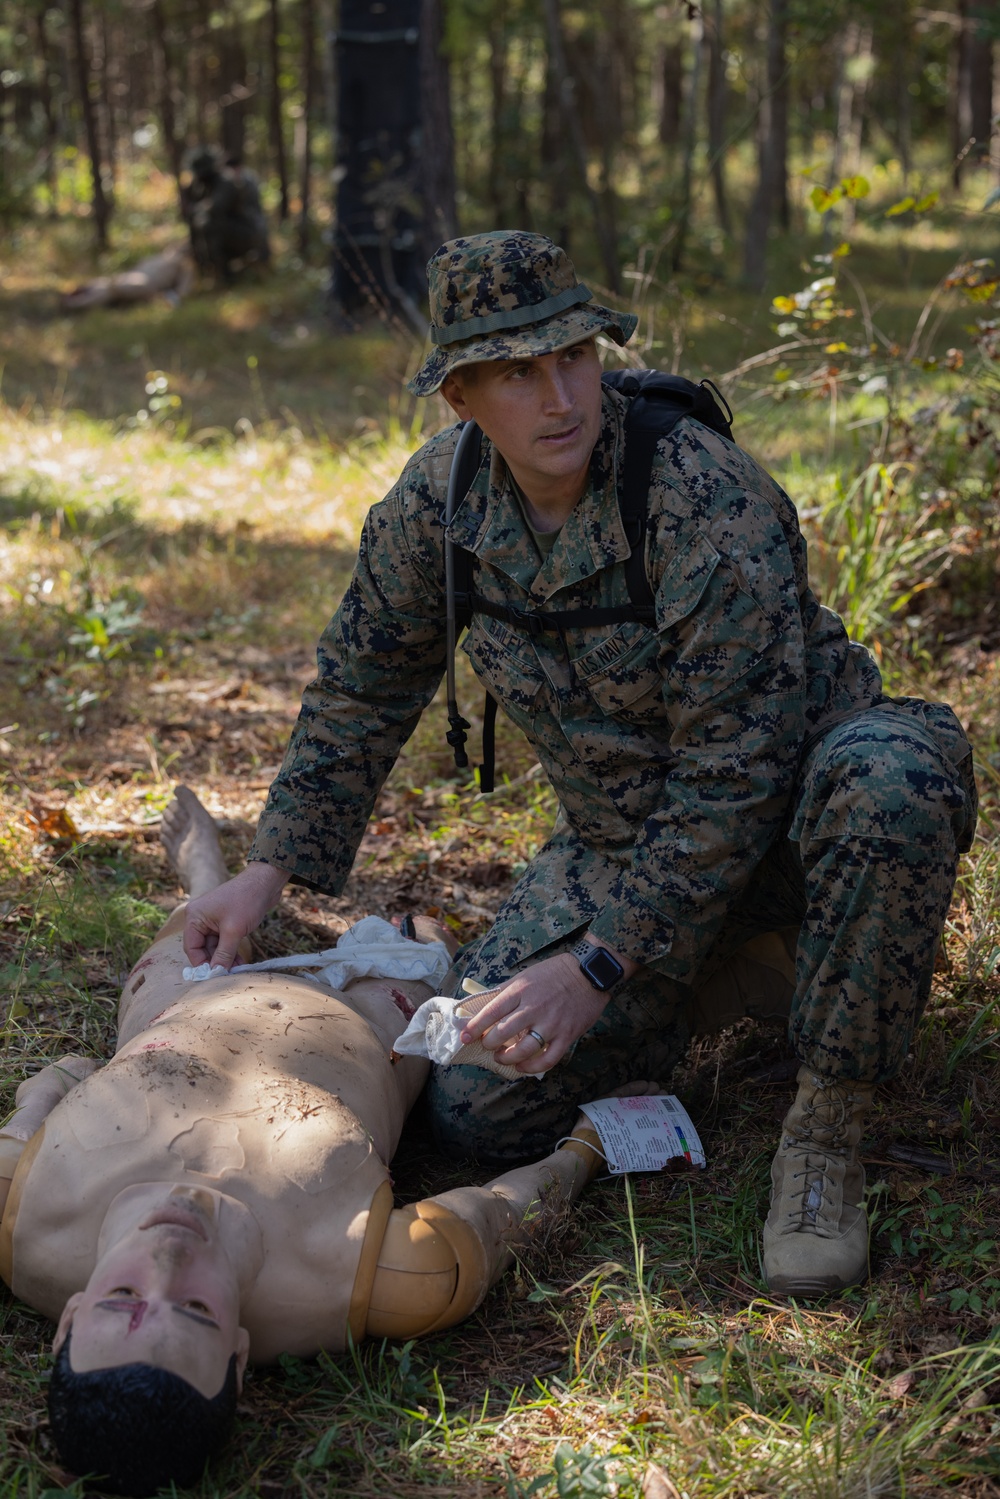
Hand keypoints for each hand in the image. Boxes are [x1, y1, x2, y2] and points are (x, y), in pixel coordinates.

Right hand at [183, 862, 288, 968]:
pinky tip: (240, 962)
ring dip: (225, 958)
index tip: (213, 977)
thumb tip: (216, 973)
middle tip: (227, 976)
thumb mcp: (233, 931)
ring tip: (237, 970)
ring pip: (215, 946)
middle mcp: (200, 918)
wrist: (266, 882)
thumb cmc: (246, 900)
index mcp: (195, 917)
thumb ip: (223, 954)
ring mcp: (213, 919)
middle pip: (202, 948)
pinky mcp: (226, 921)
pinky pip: (224, 941)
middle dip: (215, 961)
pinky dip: (231, 951)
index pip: (191, 947)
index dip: (201, 963)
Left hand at [458, 952, 611, 1074]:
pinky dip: (532, 1067)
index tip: (465, 1037)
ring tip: (501, 1057)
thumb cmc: (555, 973)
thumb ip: (507, 992)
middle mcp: (534, 1008)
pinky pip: (547, 1059)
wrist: (589, 973)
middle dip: (489, 1043)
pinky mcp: (566, 1035)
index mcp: (521, 990)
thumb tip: (485, 1008)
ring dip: (507, 1057)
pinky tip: (522, 1066)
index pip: (491, 1012)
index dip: (475, 1027)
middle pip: (503, 1033)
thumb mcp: (526, 976)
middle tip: (487, 1045)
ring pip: (522, 1049)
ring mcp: (551, 1024)